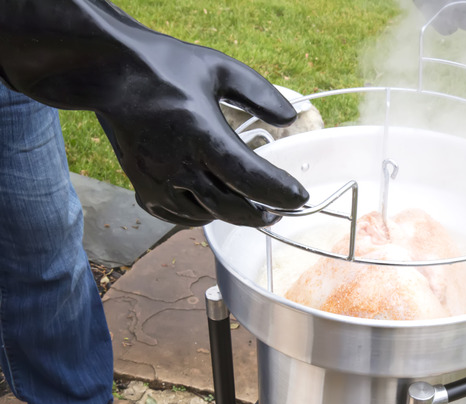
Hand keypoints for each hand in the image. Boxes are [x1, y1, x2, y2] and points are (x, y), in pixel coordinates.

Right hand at [0, 0, 308, 226]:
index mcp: (200, 134)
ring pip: (205, 217)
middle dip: (261, 214)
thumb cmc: (165, 67)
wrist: (108, 73)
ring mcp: (157, 181)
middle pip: (231, 208)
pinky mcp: (142, 187)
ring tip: (253, 208)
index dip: (279, 193)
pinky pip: (178, 217)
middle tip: (280, 211)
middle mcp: (177, 164)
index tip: (300, 197)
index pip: (250, 179)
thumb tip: (290, 117)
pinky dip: (202, 217)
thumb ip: (259, 93)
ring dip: (233, 216)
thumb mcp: (219, 69)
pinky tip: (214, 207)